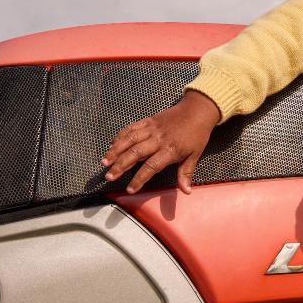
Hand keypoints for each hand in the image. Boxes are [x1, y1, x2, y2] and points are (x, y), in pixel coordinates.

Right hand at [101, 90, 220, 194]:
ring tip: (104, 162)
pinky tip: (111, 145)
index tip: (130, 189)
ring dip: (115, 151)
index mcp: (170, 150)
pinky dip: (120, 136)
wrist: (197, 110)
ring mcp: (151, 129)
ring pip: (129, 140)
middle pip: (135, 153)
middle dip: (120, 165)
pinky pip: (131, 128)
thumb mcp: (195, 155)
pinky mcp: (148, 121)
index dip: (140, 178)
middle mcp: (158, 139)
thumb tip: (186, 192)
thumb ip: (186, 174)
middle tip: (109, 176)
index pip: (152, 166)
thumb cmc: (196, 134)